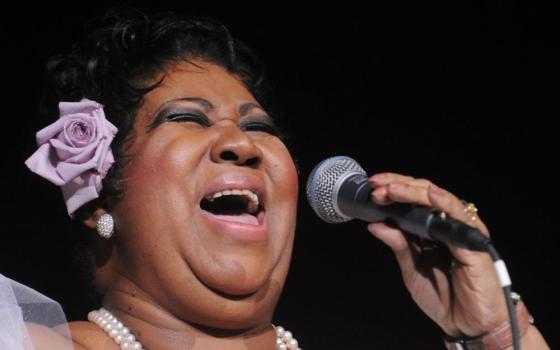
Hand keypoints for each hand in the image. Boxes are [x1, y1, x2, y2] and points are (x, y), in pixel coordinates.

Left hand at [367, 172, 506, 336]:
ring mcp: (461, 230)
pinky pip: (460, 217)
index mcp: (430, 229)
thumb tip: (375, 225)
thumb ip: (398, 245)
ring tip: (392, 189)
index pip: (411, 200)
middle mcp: (446, 225)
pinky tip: (431, 195)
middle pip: (423, 193)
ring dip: (414, 192)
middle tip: (377, 188)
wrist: (468, 326)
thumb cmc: (445, 298)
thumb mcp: (412, 269)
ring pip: (439, 199)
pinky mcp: (474, 242)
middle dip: (398, 186)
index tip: (372, 188)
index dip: (392, 190)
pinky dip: (445, 203)